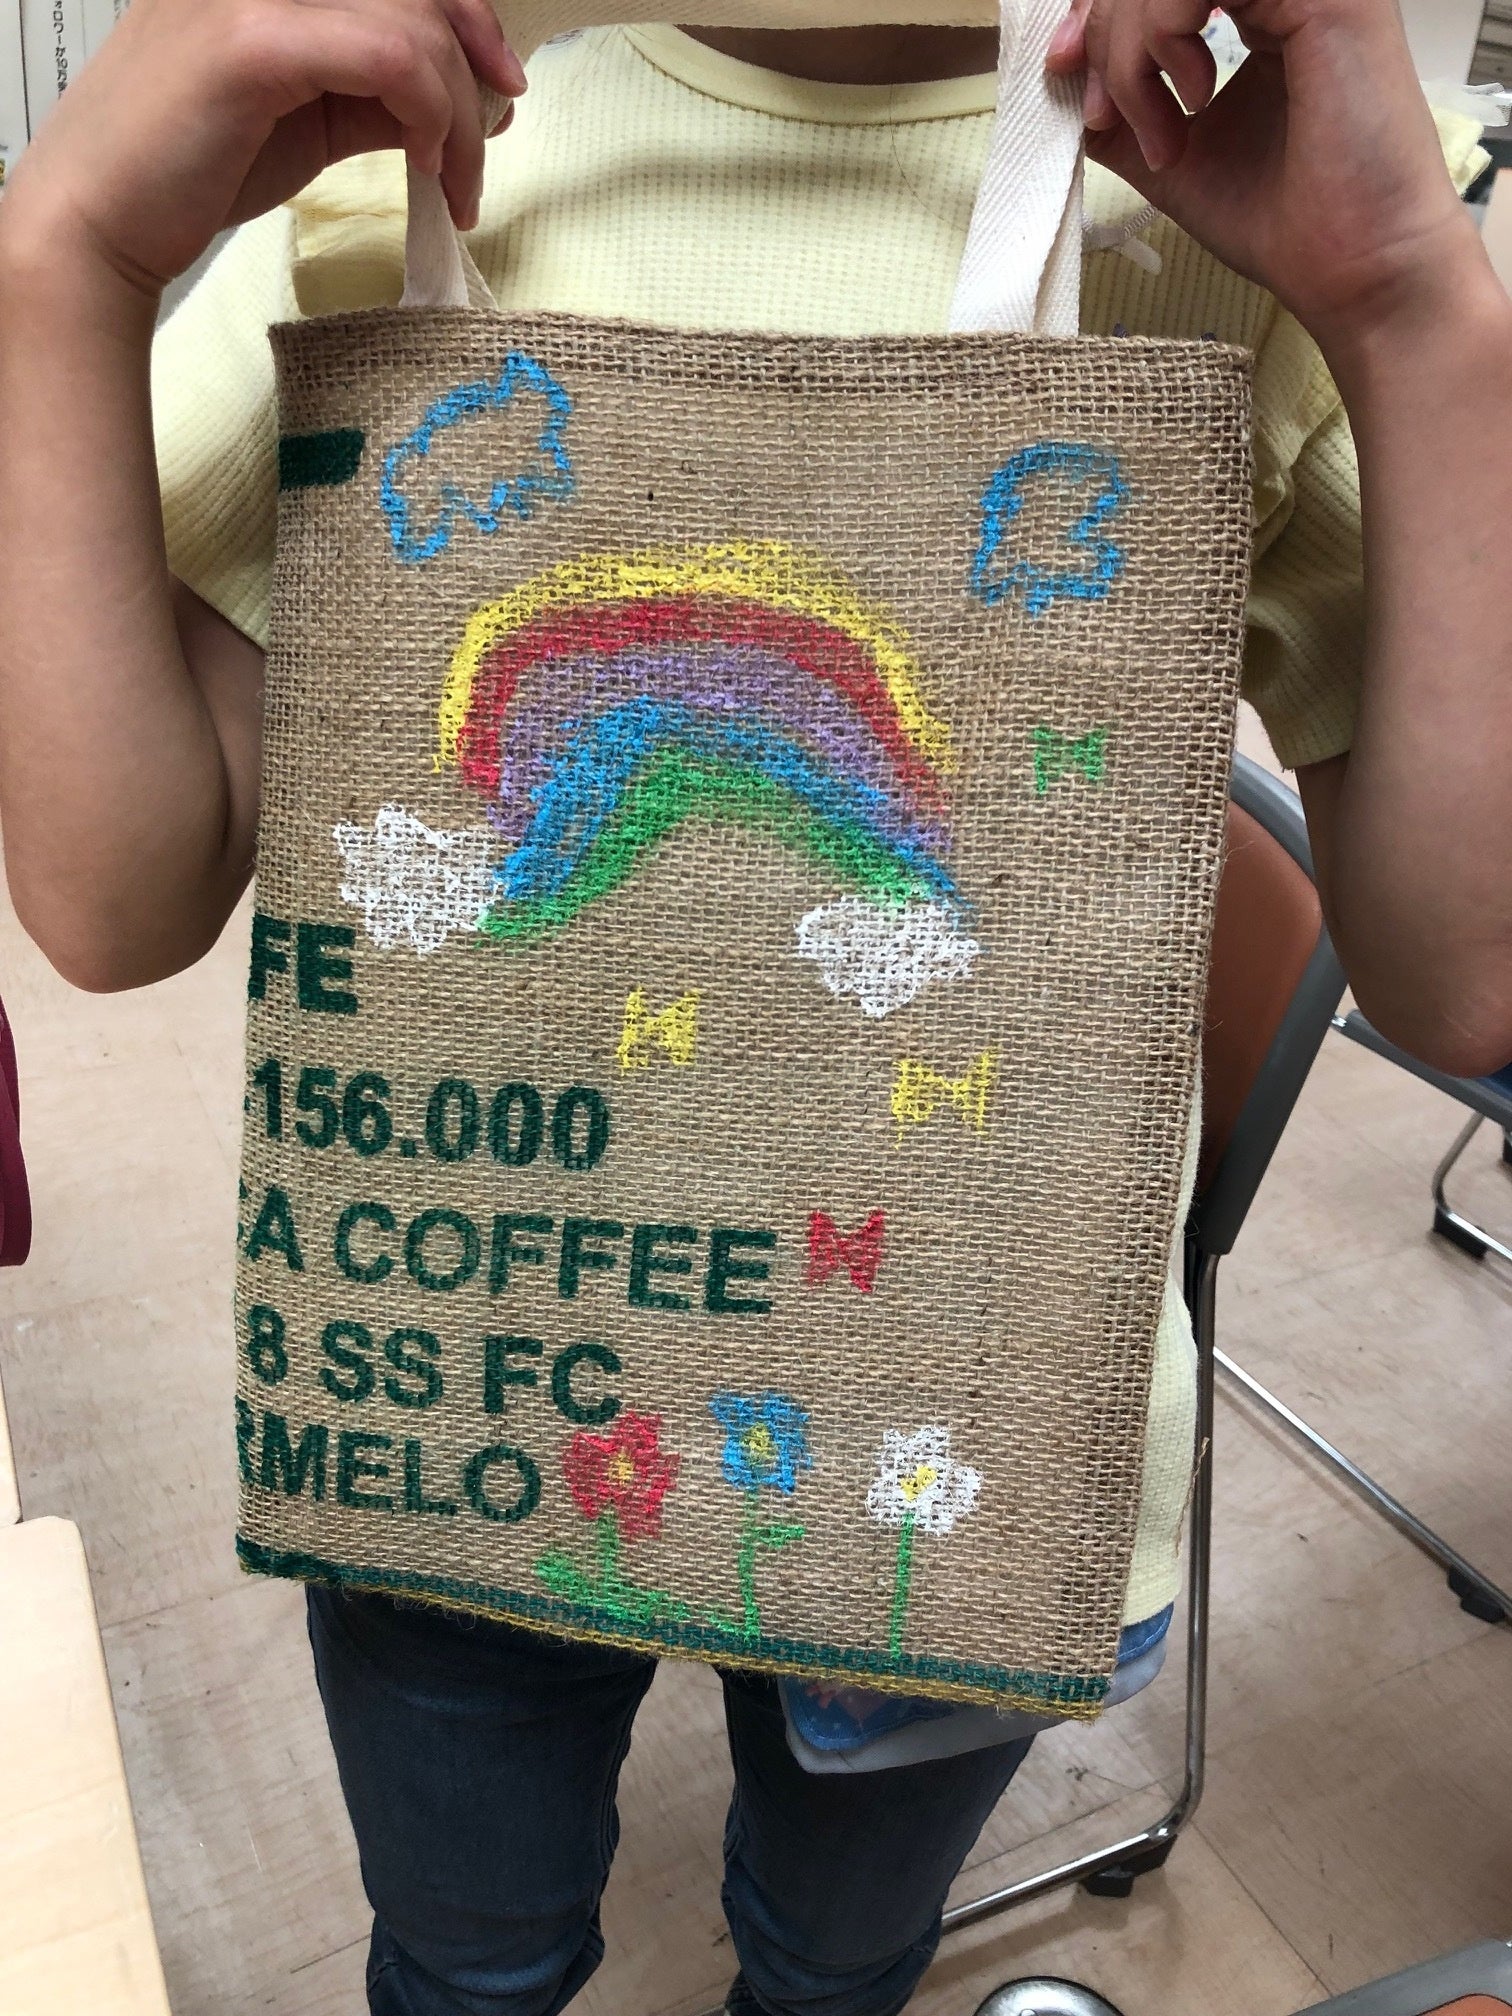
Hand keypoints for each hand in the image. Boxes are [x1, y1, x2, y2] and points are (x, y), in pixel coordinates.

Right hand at [0, 0, 526, 295]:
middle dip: (474, 59)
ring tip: (455, 181)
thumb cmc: (197, 168)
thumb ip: (377, 93)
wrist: (103, 219)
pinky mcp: (255, 41)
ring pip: (413, 24)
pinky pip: (388, 55)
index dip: (464, 11)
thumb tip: (464, 101)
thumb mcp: (311, 116)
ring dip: (458, 112)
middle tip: (495, 134)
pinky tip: (427, 167)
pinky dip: (429, 113)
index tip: (499, 81)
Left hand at [1047, 0, 1485, 349]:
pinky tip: (1194, 99)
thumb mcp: (1173, 156)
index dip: (1100, 12)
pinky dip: (1164, 31)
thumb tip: (1064, 82)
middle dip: (1105, 34)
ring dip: (1133, 45)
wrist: (1352, 269)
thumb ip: (1122, 113)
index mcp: (1265, 6)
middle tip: (1105, 116)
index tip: (1068, 71)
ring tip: (1161, 126)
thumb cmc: (1284, 222)